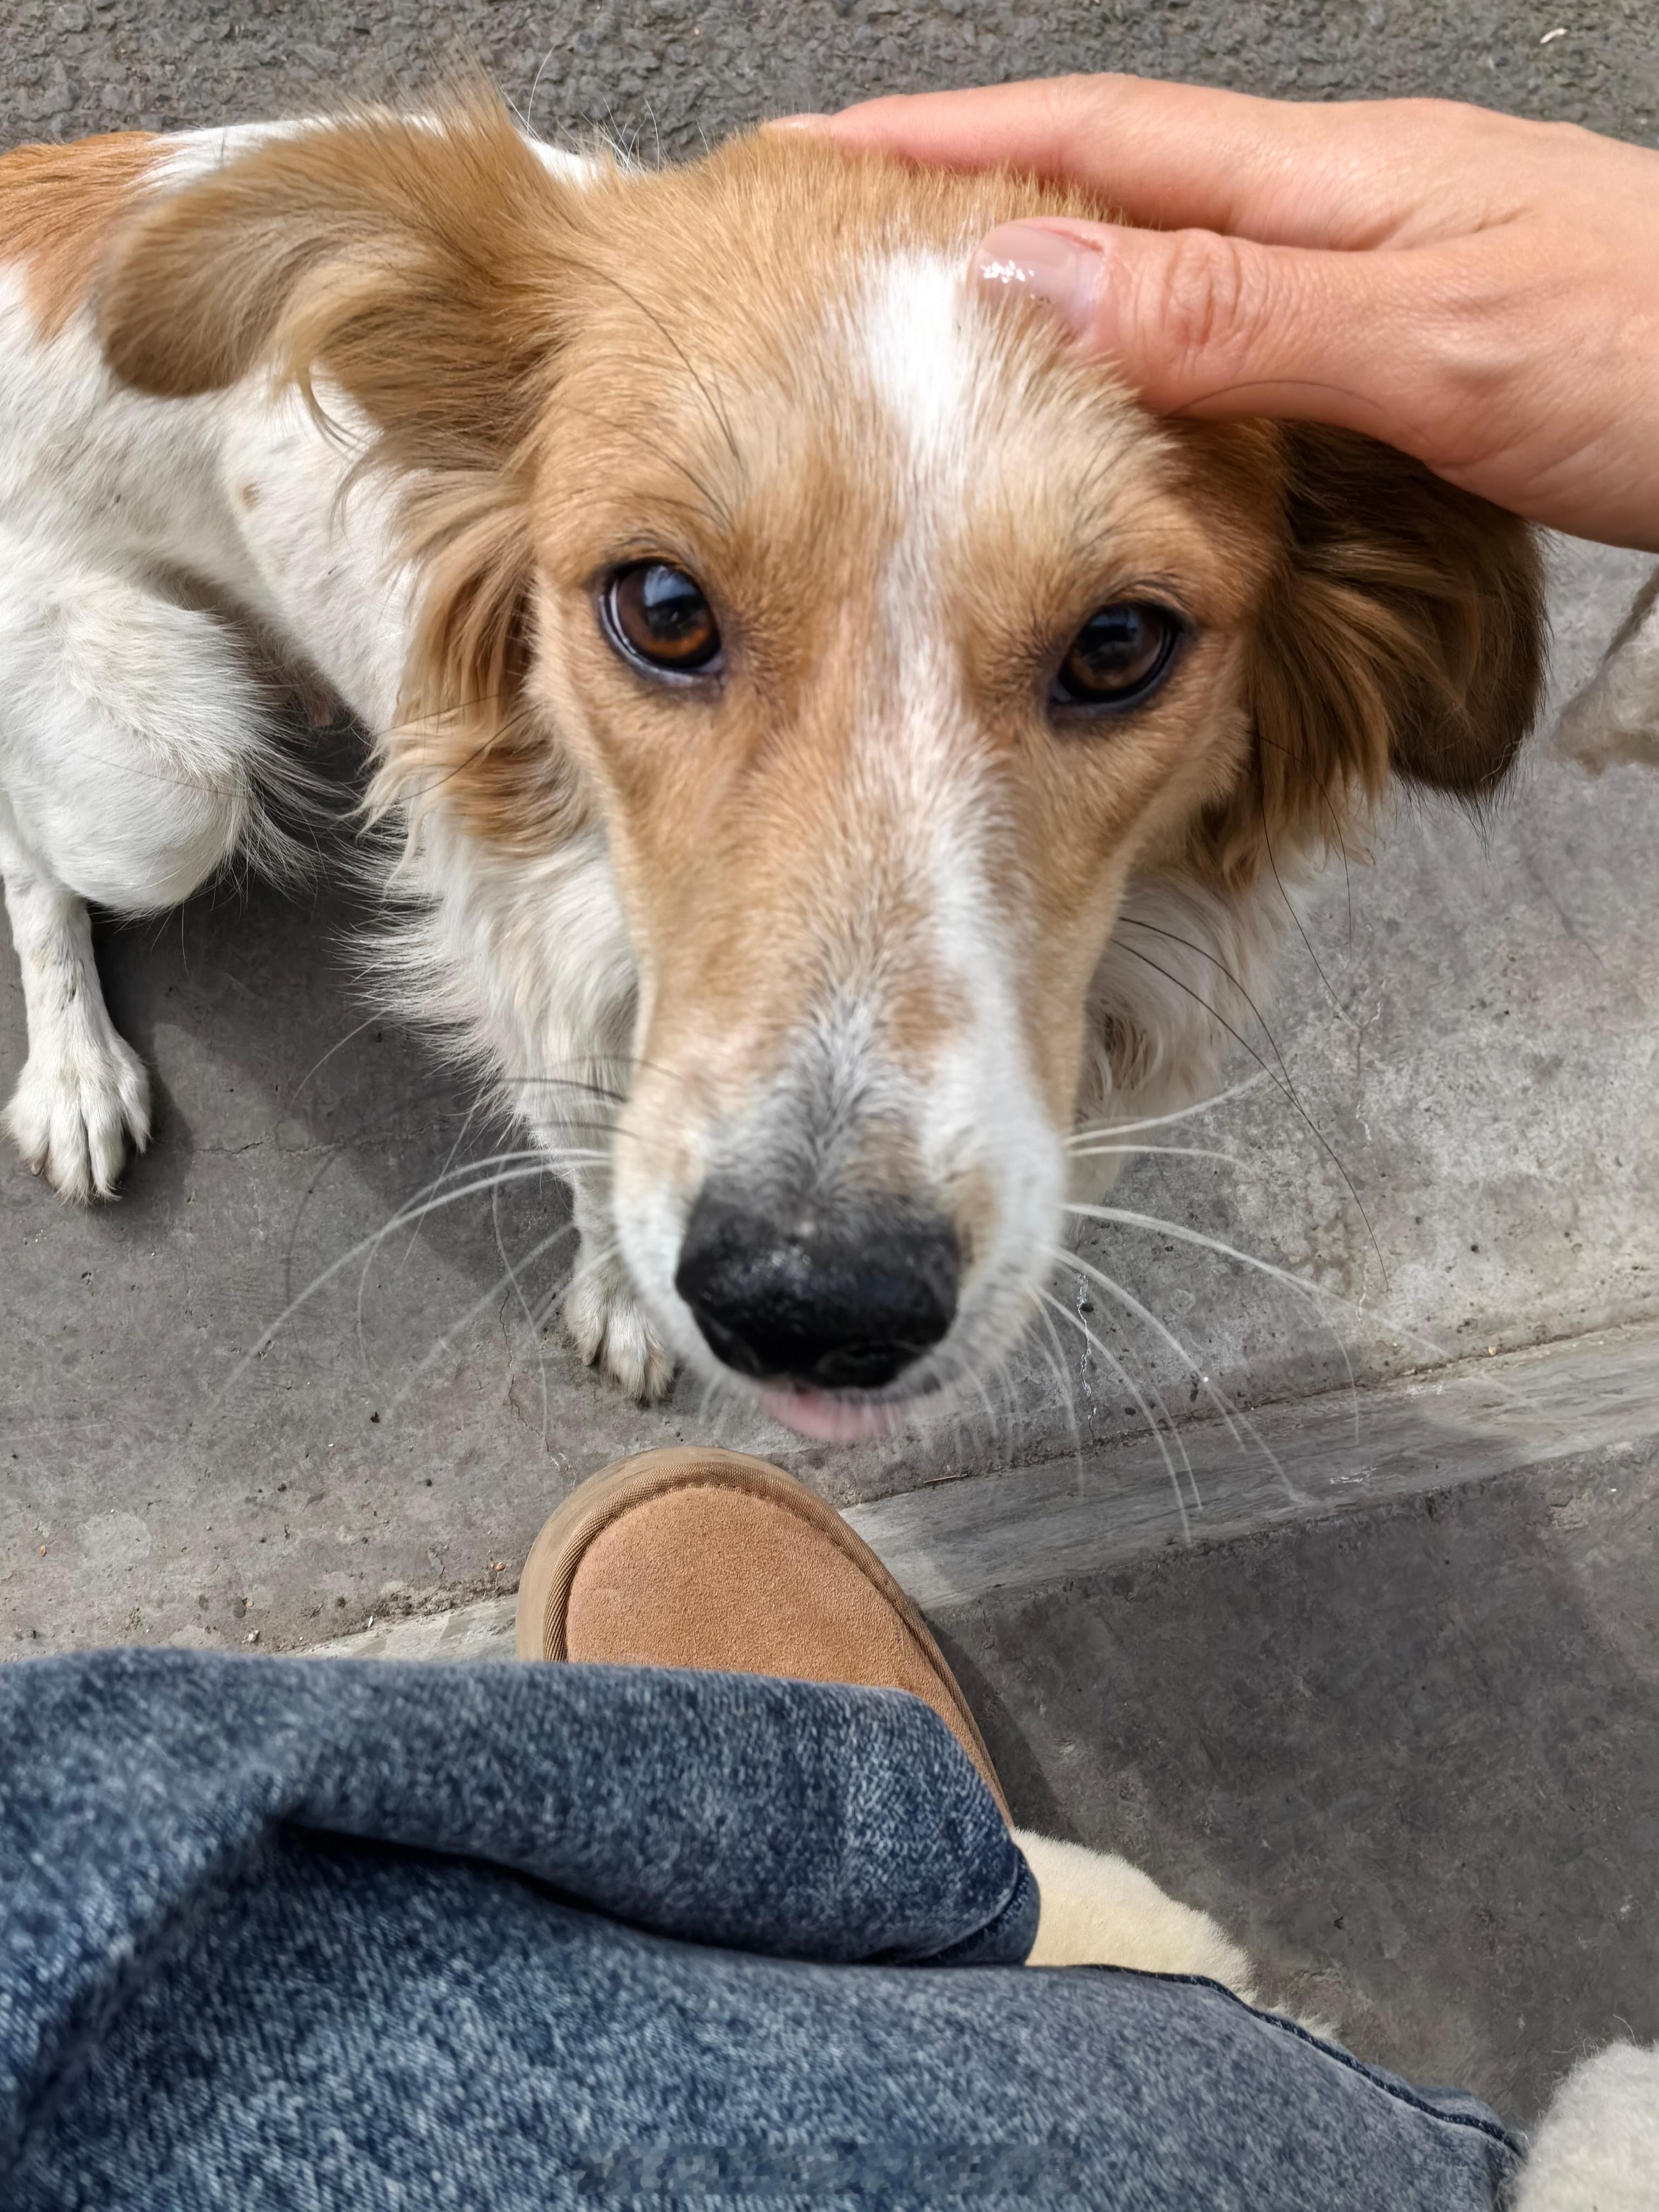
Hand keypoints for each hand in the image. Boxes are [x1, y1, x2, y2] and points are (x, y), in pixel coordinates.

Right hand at [797, 76, 1658, 550]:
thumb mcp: (1440, 343)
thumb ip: (1240, 314)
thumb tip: (1038, 282)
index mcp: (1335, 188)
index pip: (1098, 144)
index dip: (949, 145)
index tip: (820, 158)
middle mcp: (1344, 216)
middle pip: (1119, 186)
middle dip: (970, 195)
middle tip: (846, 240)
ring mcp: (1377, 277)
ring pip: (1171, 264)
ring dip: (1049, 279)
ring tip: (937, 324)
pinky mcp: (1408, 352)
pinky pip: (1233, 337)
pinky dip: (1142, 355)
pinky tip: (1116, 400)